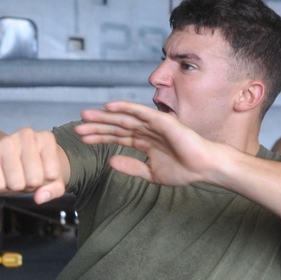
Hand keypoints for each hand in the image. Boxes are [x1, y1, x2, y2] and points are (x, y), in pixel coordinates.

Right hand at [0, 127, 66, 203]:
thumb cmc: (23, 167)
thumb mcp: (46, 179)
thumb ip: (55, 189)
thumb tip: (40, 197)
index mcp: (45, 138)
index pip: (52, 175)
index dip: (43, 181)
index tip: (35, 172)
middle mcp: (27, 134)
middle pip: (35, 180)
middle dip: (27, 184)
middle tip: (20, 174)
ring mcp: (6, 141)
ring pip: (16, 184)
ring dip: (12, 186)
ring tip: (8, 174)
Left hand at [76, 101, 215, 185]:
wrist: (204, 168)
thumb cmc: (183, 170)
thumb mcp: (151, 173)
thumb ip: (131, 166)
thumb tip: (110, 162)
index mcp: (143, 141)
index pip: (116, 137)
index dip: (99, 137)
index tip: (82, 138)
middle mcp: (146, 130)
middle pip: (116, 126)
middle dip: (96, 126)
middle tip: (77, 126)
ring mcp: (153, 124)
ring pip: (124, 118)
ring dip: (104, 116)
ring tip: (85, 116)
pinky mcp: (162, 121)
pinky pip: (140, 112)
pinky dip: (125, 108)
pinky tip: (109, 107)